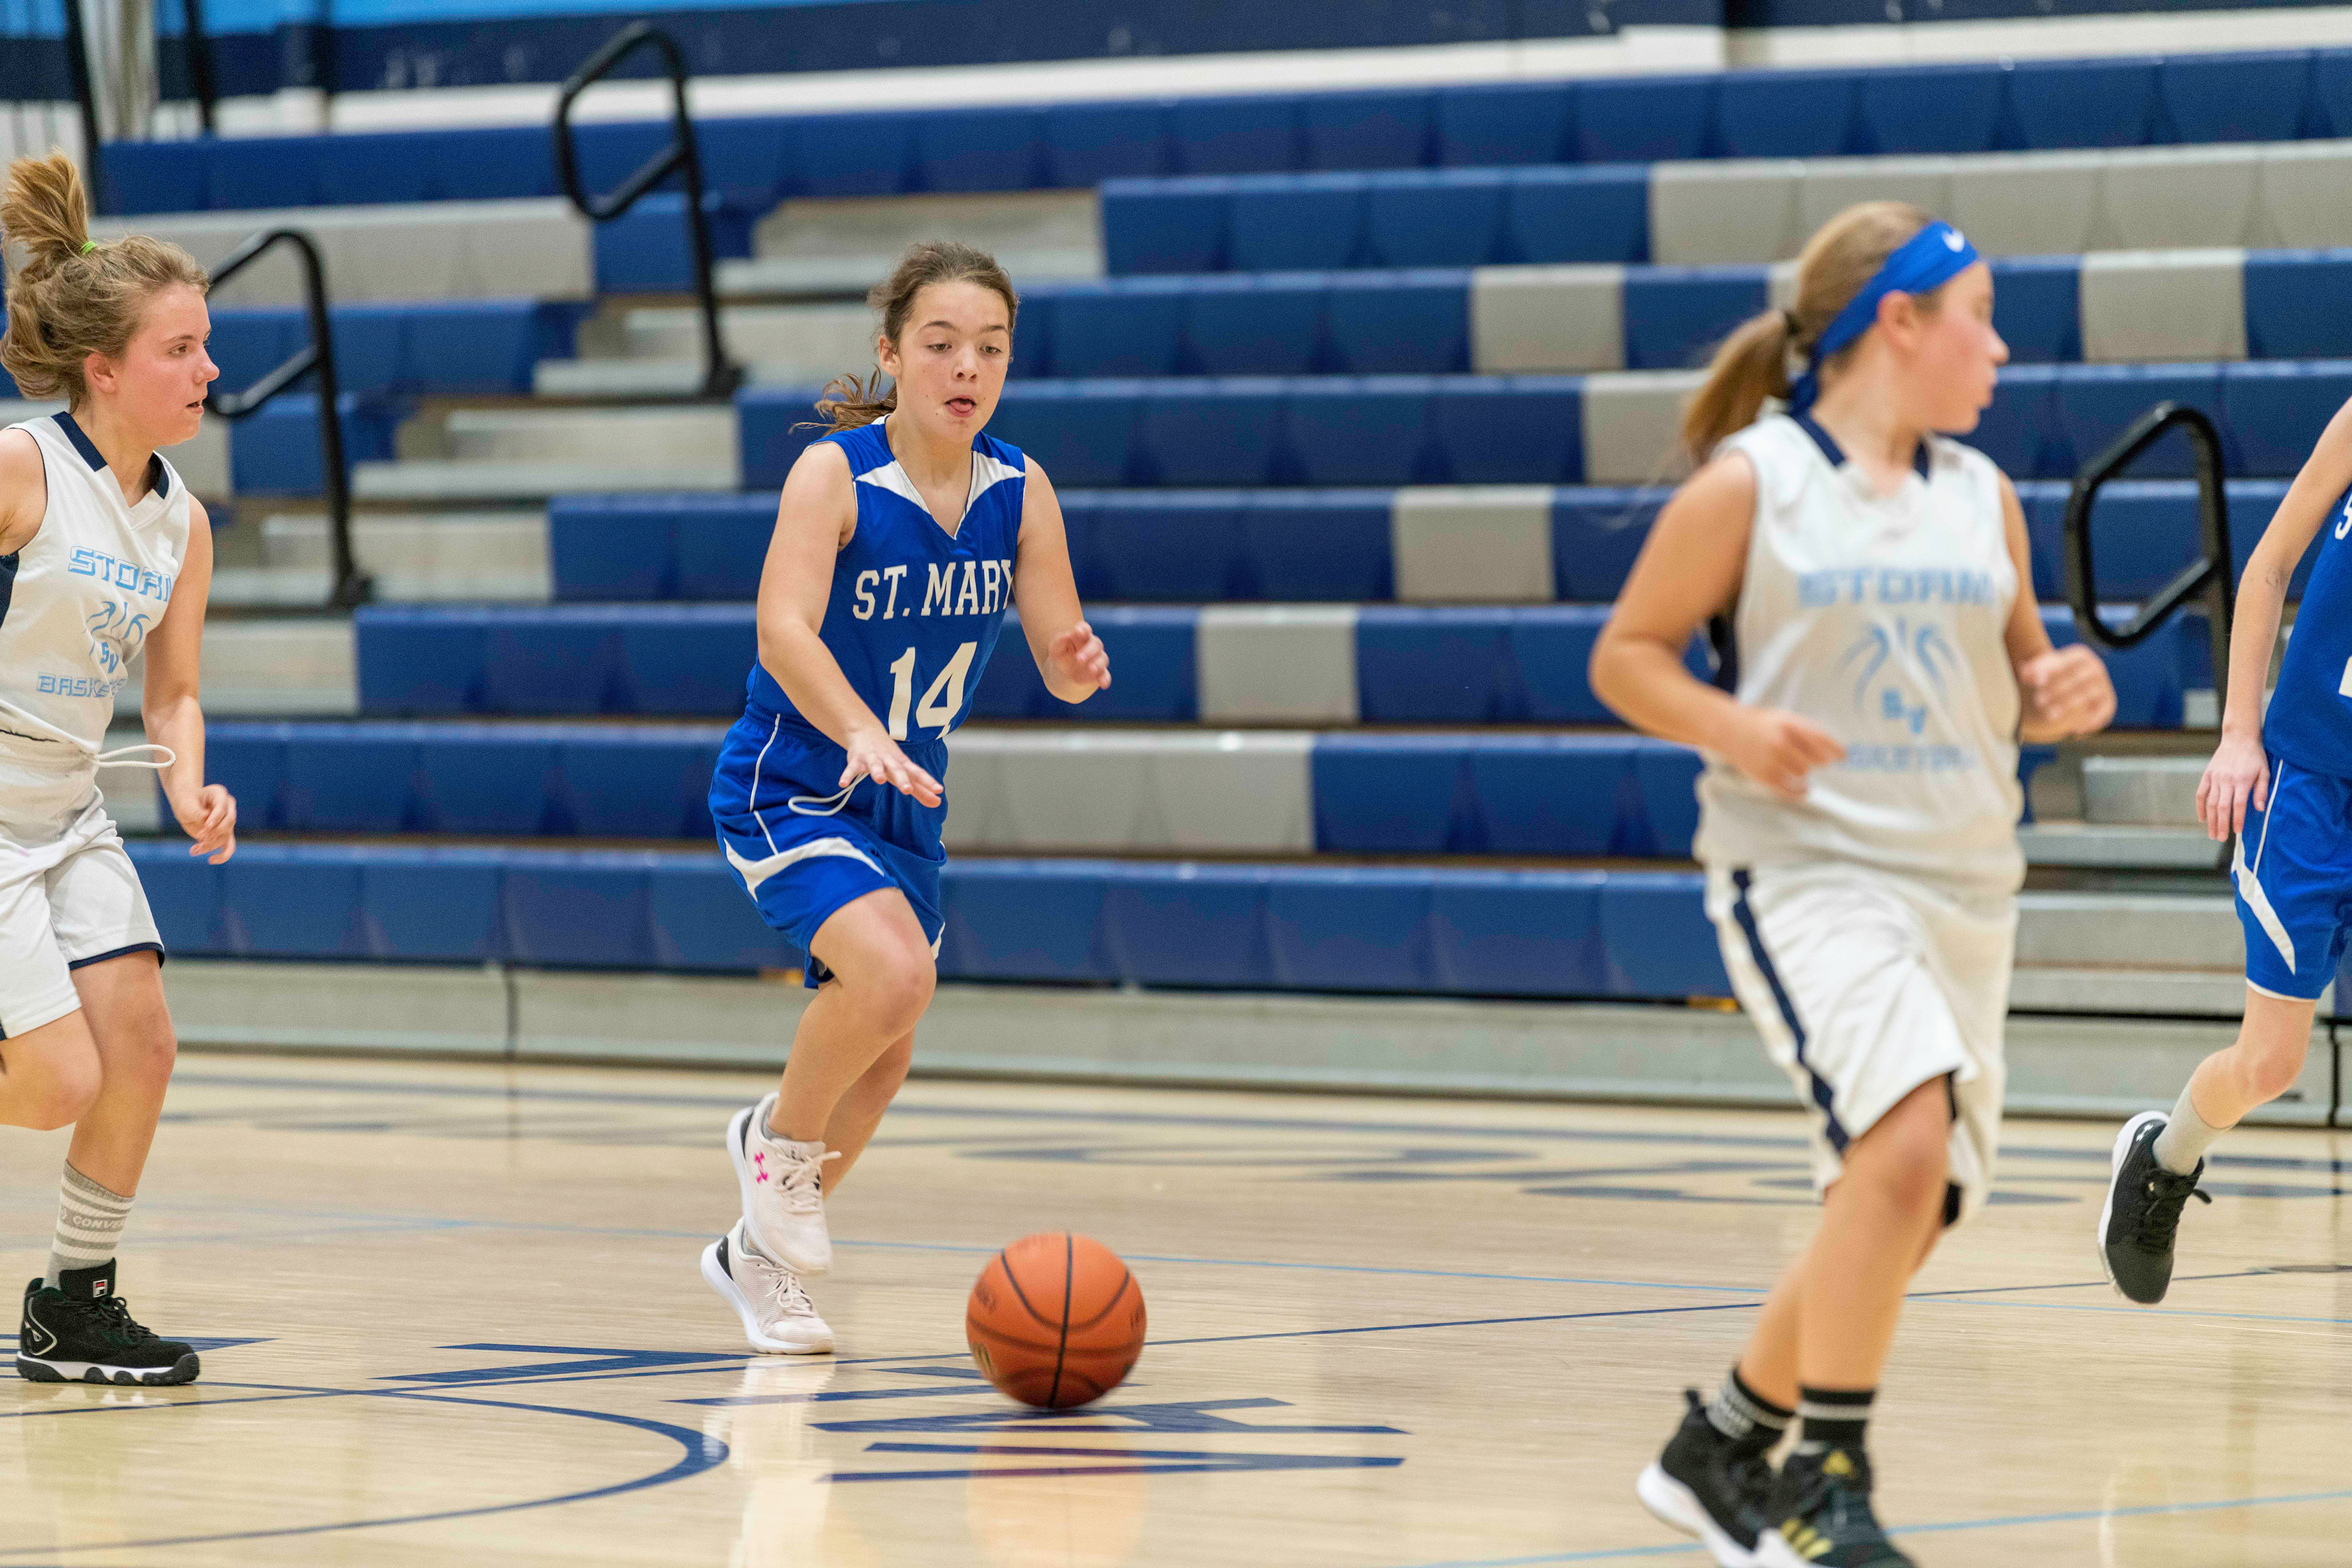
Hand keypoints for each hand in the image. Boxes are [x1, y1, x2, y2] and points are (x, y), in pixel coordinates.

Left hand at [177, 783, 235, 863]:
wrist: (185, 805)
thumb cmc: (185, 801)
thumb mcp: (186, 804)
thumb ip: (196, 812)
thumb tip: (206, 823)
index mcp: (220, 795)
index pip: (223, 808)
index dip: (216, 818)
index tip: (205, 827)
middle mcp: (228, 808)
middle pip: (229, 822)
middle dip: (215, 832)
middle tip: (199, 836)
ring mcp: (227, 822)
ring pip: (227, 836)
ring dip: (211, 844)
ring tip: (195, 849)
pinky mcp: (223, 834)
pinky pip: (229, 847)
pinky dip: (222, 856)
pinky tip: (211, 860)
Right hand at [841, 726, 942, 807]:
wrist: (866, 731)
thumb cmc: (890, 756)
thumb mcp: (905, 771)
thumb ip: (921, 789)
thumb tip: (937, 802)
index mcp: (902, 764)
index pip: (917, 773)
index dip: (928, 781)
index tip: (938, 790)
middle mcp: (889, 760)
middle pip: (897, 770)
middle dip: (902, 779)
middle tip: (908, 790)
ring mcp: (873, 759)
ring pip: (875, 765)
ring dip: (877, 772)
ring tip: (879, 781)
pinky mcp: (857, 759)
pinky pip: (851, 768)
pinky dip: (847, 775)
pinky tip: (843, 784)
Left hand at [1049, 620, 1110, 690]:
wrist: (1063, 675)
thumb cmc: (1061, 656)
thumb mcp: (1055, 648)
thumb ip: (1060, 640)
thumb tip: (1068, 634)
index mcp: (1081, 636)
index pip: (1085, 629)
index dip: (1083, 629)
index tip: (1078, 632)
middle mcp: (1092, 646)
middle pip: (1096, 644)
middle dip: (1088, 651)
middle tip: (1079, 659)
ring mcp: (1097, 660)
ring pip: (1102, 659)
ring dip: (1097, 664)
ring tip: (1091, 669)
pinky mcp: (1100, 673)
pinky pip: (1105, 675)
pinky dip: (1105, 679)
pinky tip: (1103, 684)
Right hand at [1720, 708, 1844, 800]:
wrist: (1729, 731)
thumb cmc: (1760, 724)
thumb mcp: (1784, 717)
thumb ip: (1806, 730)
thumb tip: (1834, 751)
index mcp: (1789, 725)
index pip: (1820, 740)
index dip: (1835, 750)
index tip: (1843, 757)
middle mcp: (1781, 742)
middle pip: (1815, 760)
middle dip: (1819, 762)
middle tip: (1821, 762)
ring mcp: (1772, 760)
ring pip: (1803, 774)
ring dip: (1805, 773)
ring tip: (1800, 769)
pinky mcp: (1764, 776)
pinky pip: (1789, 790)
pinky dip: (1799, 792)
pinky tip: (1804, 790)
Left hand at [2019, 645, 2115, 739]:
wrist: (2073, 687)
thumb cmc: (2054, 676)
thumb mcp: (2043, 670)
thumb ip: (2033, 670)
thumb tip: (2024, 672)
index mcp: (2080, 656)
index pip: (2066, 661)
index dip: (2051, 670)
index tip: (2036, 681)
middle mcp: (2095, 668)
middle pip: (2077, 678)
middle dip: (2057, 690)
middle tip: (2038, 701)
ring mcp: (2103, 685)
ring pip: (2087, 694)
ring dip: (2068, 704)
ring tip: (2049, 715)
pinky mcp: (2108, 702)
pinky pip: (2104, 711)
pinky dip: (2091, 720)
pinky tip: (2074, 729)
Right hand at [2197, 730, 2269, 841]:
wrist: (2239, 738)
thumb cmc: (2255, 756)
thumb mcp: (2264, 772)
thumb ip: (2261, 791)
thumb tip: (2259, 809)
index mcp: (2242, 781)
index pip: (2238, 805)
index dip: (2237, 820)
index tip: (2237, 832)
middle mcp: (2227, 780)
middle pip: (2222, 807)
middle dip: (2221, 825)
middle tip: (2221, 839)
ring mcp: (2215, 778)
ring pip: (2211, 803)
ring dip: (2211, 820)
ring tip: (2212, 834)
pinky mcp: (2207, 775)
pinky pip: (2201, 793)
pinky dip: (2200, 807)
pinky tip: (2203, 818)